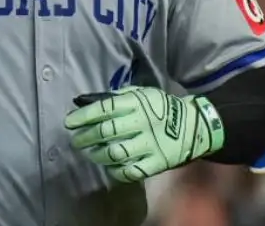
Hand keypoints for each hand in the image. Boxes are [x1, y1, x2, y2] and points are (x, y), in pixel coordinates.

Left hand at [65, 86, 223, 183]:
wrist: (194, 125)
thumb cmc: (162, 107)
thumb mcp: (142, 94)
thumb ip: (117, 97)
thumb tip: (87, 101)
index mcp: (137, 103)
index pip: (104, 108)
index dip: (84, 116)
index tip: (69, 122)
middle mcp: (141, 123)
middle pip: (106, 132)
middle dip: (85, 137)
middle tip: (76, 140)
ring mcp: (149, 144)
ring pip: (115, 152)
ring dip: (97, 154)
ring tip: (90, 153)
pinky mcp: (156, 162)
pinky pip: (131, 171)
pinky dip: (116, 171)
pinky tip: (110, 167)